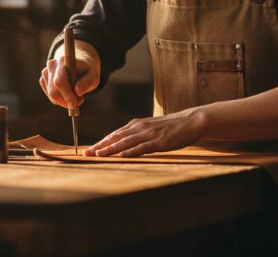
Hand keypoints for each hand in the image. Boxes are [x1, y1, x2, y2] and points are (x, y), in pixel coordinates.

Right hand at [39, 40, 100, 110]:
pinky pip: (50, 95)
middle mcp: (52, 65)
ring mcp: (45, 72)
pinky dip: (59, 100)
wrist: (79, 65)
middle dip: (66, 101)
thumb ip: (87, 82)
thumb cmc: (87, 71)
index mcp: (64, 61)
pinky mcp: (43, 79)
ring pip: (51, 94)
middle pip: (53, 90)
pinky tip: (68, 94)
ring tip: (77, 97)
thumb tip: (77, 92)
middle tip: (78, 103)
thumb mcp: (93, 75)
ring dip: (64, 101)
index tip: (74, 105)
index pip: (60, 80)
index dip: (66, 94)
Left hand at [87, 109, 204, 156]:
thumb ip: (137, 134)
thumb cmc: (170, 127)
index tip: (89, 149)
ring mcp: (149, 134)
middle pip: (116, 138)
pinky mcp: (159, 141)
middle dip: (100, 146)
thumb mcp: (150, 128)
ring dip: (111, 149)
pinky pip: (142, 147)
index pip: (114, 134)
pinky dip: (130, 152)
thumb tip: (123, 142)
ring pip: (126, 142)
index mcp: (136, 124)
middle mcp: (140, 128)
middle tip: (87, 153)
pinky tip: (121, 155)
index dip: (101, 142)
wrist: (190, 121)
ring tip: (99, 155)